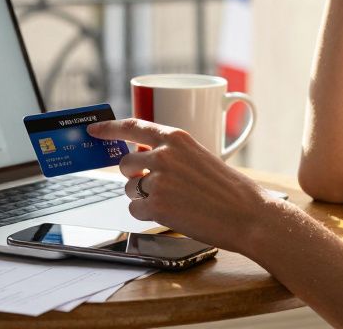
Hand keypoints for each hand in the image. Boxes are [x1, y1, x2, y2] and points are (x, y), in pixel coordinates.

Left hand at [86, 118, 280, 252]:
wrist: (248, 215)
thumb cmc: (229, 189)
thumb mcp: (200, 157)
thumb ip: (171, 153)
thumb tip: (143, 159)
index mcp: (176, 138)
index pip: (132, 127)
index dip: (109, 129)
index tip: (94, 130)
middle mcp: (164, 155)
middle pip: (125, 164)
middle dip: (135, 176)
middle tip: (158, 186)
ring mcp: (159, 181)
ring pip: (129, 189)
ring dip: (143, 197)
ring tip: (173, 201)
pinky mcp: (157, 206)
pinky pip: (134, 209)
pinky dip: (147, 214)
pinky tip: (170, 214)